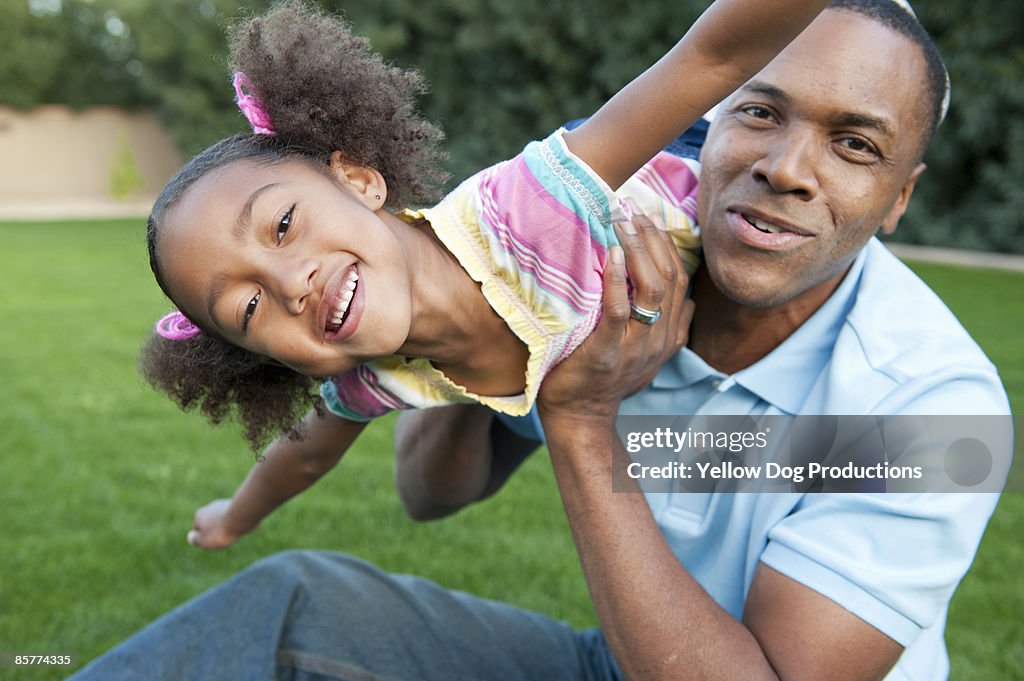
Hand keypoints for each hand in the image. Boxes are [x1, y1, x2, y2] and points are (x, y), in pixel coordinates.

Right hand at [187, 499, 250, 550]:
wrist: (242, 516)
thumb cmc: (221, 531)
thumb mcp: (204, 541)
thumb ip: (195, 540)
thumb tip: (191, 537)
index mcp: (199, 514)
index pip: (197, 528)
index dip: (204, 537)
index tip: (213, 540)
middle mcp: (210, 506)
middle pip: (210, 523)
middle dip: (215, 530)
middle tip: (223, 536)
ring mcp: (223, 504)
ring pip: (222, 519)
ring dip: (226, 526)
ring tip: (232, 531)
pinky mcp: (236, 504)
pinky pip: (233, 516)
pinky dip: (235, 521)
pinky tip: (240, 524)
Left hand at [538, 207, 693, 424]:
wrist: (581, 416)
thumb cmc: (606, 378)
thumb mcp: (645, 352)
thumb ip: (667, 326)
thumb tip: (686, 300)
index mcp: (668, 334)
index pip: (679, 279)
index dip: (666, 245)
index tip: (647, 217)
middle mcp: (658, 338)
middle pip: (669, 277)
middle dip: (652, 238)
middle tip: (631, 210)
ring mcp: (635, 346)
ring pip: (652, 289)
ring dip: (639, 251)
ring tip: (622, 223)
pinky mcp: (607, 352)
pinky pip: (619, 312)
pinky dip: (617, 281)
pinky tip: (612, 255)